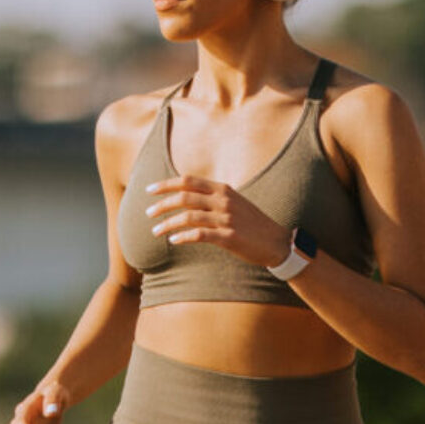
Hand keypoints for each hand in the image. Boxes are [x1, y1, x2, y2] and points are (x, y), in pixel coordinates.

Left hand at [143, 177, 291, 268]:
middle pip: (184, 197)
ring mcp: (226, 218)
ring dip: (167, 224)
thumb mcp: (234, 203)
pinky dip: (183, 237)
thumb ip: (212, 198)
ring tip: (155, 231)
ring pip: (187, 217)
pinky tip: (174, 241)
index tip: (149, 190)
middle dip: (162, 204)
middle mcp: (223, 201)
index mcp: (223, 189)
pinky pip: (199, 235)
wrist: (277, 242)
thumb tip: (186, 199)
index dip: (166, 184)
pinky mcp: (228, 237)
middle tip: (148, 213)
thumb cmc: (252, 223)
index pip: (188, 181)